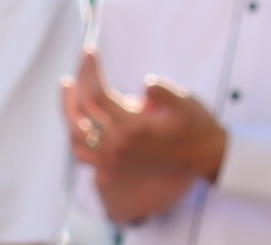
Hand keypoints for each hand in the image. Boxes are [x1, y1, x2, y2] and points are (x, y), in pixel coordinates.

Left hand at [61, 49, 227, 224]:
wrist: (201, 159)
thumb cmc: (196, 126)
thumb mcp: (187, 104)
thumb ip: (165, 93)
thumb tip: (146, 84)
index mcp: (133, 127)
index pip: (98, 95)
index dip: (90, 71)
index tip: (90, 52)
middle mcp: (117, 145)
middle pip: (82, 112)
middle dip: (76, 86)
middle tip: (76, 67)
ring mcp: (111, 159)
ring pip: (76, 135)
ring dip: (68, 110)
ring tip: (68, 89)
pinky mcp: (112, 167)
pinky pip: (82, 154)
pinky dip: (73, 136)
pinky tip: (75, 121)